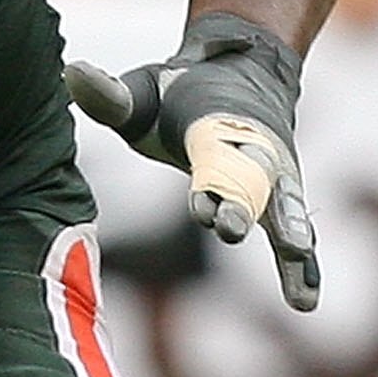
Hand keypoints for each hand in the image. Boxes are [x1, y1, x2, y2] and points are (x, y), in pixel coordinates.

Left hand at [66, 11, 318, 311]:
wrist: (244, 72)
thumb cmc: (180, 90)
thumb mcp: (143, 90)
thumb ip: (111, 96)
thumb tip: (73, 74)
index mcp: (215, 127)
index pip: (211, 157)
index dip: (209, 182)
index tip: (203, 210)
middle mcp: (252, 153)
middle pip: (251, 183)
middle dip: (242, 207)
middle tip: (233, 230)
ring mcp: (272, 178)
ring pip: (283, 209)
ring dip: (288, 238)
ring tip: (298, 279)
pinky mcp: (278, 201)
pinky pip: (292, 235)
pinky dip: (301, 268)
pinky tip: (304, 304)